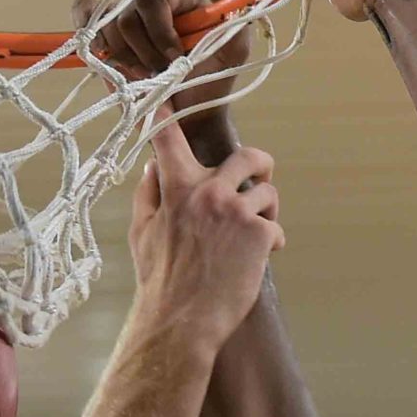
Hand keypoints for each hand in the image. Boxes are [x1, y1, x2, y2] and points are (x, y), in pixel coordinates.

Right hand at [74, 0, 252, 140]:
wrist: (193, 111)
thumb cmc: (214, 78)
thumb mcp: (236, 45)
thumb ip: (234, 10)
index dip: (160, 32)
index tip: (175, 59)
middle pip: (127, 17)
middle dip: (144, 53)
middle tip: (163, 74)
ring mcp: (126, 14)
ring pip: (107, 27)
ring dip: (127, 59)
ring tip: (148, 76)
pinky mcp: (105, 32)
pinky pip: (84, 11)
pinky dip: (90, 32)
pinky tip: (107, 55)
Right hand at [128, 117, 283, 351]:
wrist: (181, 323)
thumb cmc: (159, 281)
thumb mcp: (142, 233)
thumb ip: (148, 195)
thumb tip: (153, 167)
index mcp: (176, 188)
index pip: (168, 139)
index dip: (164, 113)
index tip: (162, 94)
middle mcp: (209, 192)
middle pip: (248, 157)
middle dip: (260, 165)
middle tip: (262, 175)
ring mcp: (237, 211)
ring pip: (267, 193)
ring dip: (266, 210)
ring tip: (257, 232)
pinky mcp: (261, 234)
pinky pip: (275, 226)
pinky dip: (271, 242)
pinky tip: (258, 259)